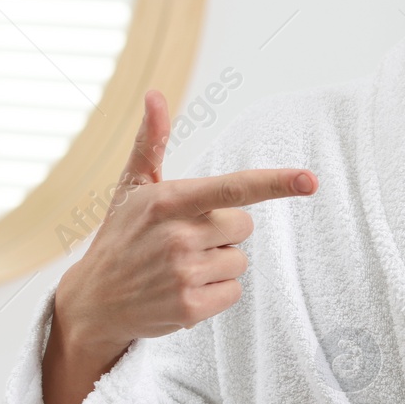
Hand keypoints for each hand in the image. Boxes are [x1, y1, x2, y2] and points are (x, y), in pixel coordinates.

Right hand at [54, 88, 318, 361]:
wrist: (94, 301)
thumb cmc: (121, 236)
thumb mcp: (133, 187)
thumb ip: (151, 141)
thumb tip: (155, 95)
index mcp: (168, 200)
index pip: (233, 187)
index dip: (275, 183)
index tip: (310, 180)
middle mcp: (177, 236)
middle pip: (244, 225)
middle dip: (223, 232)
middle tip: (185, 240)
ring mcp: (182, 274)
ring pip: (239, 262)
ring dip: (218, 265)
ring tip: (179, 267)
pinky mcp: (188, 308)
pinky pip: (233, 292)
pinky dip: (215, 293)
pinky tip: (183, 290)